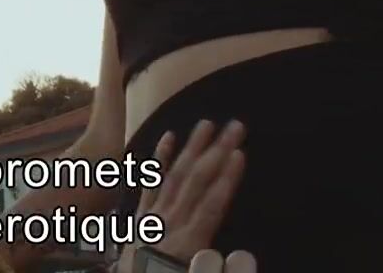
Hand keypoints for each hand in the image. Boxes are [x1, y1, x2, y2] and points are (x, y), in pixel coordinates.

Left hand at [117, 119, 249, 272]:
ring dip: (192, 148)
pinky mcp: (142, 216)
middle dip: (217, 152)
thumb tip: (235, 255)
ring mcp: (154, 216)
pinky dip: (160, 159)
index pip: (211, 205)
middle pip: (197, 182)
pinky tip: (168, 137)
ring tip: (207, 124)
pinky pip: (151, 183)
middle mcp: (171, 223)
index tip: (240, 154)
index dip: (227, 180)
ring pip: (175, 176)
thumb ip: (208, 265)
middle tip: (236, 126)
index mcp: (188, 242)